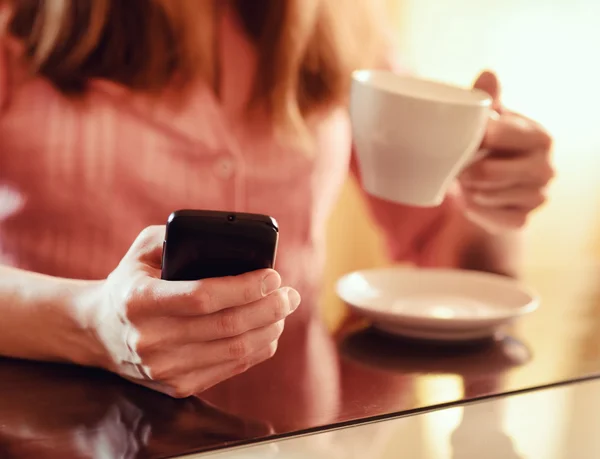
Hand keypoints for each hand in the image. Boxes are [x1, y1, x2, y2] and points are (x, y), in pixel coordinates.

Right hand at [81, 226, 300, 397]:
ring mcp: (163, 368)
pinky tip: (268, 331)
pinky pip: (229, 368)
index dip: (244, 288)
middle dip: (269, 308)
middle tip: (289, 294)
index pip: (203, 297)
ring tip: (284, 309)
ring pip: (234, 350)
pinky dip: (257, 349)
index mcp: (139, 301)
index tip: (272, 276)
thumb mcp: (144, 250)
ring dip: (269, 328)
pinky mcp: (176, 386)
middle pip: (226, 326)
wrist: (101, 331)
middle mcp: (149, 340)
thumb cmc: (132, 281)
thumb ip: (179, 236)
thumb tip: (230, 237)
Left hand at [459, 71, 553, 232]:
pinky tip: (472, 199)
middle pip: (488, 173)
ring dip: (467, 189)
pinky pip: (489, 218)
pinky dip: (474, 210)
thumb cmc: (491, 145)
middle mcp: (545, 168)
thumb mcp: (490, 119)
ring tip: (465, 180)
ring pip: (485, 196)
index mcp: (539, 136)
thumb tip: (487, 74)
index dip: (474, 138)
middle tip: (456, 165)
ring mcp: (536, 196)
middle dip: (464, 170)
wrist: (493, 183)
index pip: (500, 135)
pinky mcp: (522, 219)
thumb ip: (488, 99)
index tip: (461, 138)